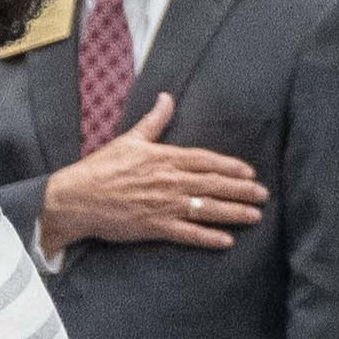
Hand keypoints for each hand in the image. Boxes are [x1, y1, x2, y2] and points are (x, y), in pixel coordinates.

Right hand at [37, 95, 264, 254]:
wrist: (75, 199)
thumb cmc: (100, 168)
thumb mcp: (129, 140)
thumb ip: (153, 121)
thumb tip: (167, 97)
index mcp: (164, 158)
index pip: (206, 160)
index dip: (231, 167)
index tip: (250, 172)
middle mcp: (169, 181)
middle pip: (214, 185)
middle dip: (242, 190)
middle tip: (263, 195)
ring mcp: (163, 205)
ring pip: (206, 208)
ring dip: (233, 213)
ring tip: (254, 216)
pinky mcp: (154, 227)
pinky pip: (187, 234)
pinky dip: (207, 238)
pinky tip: (226, 241)